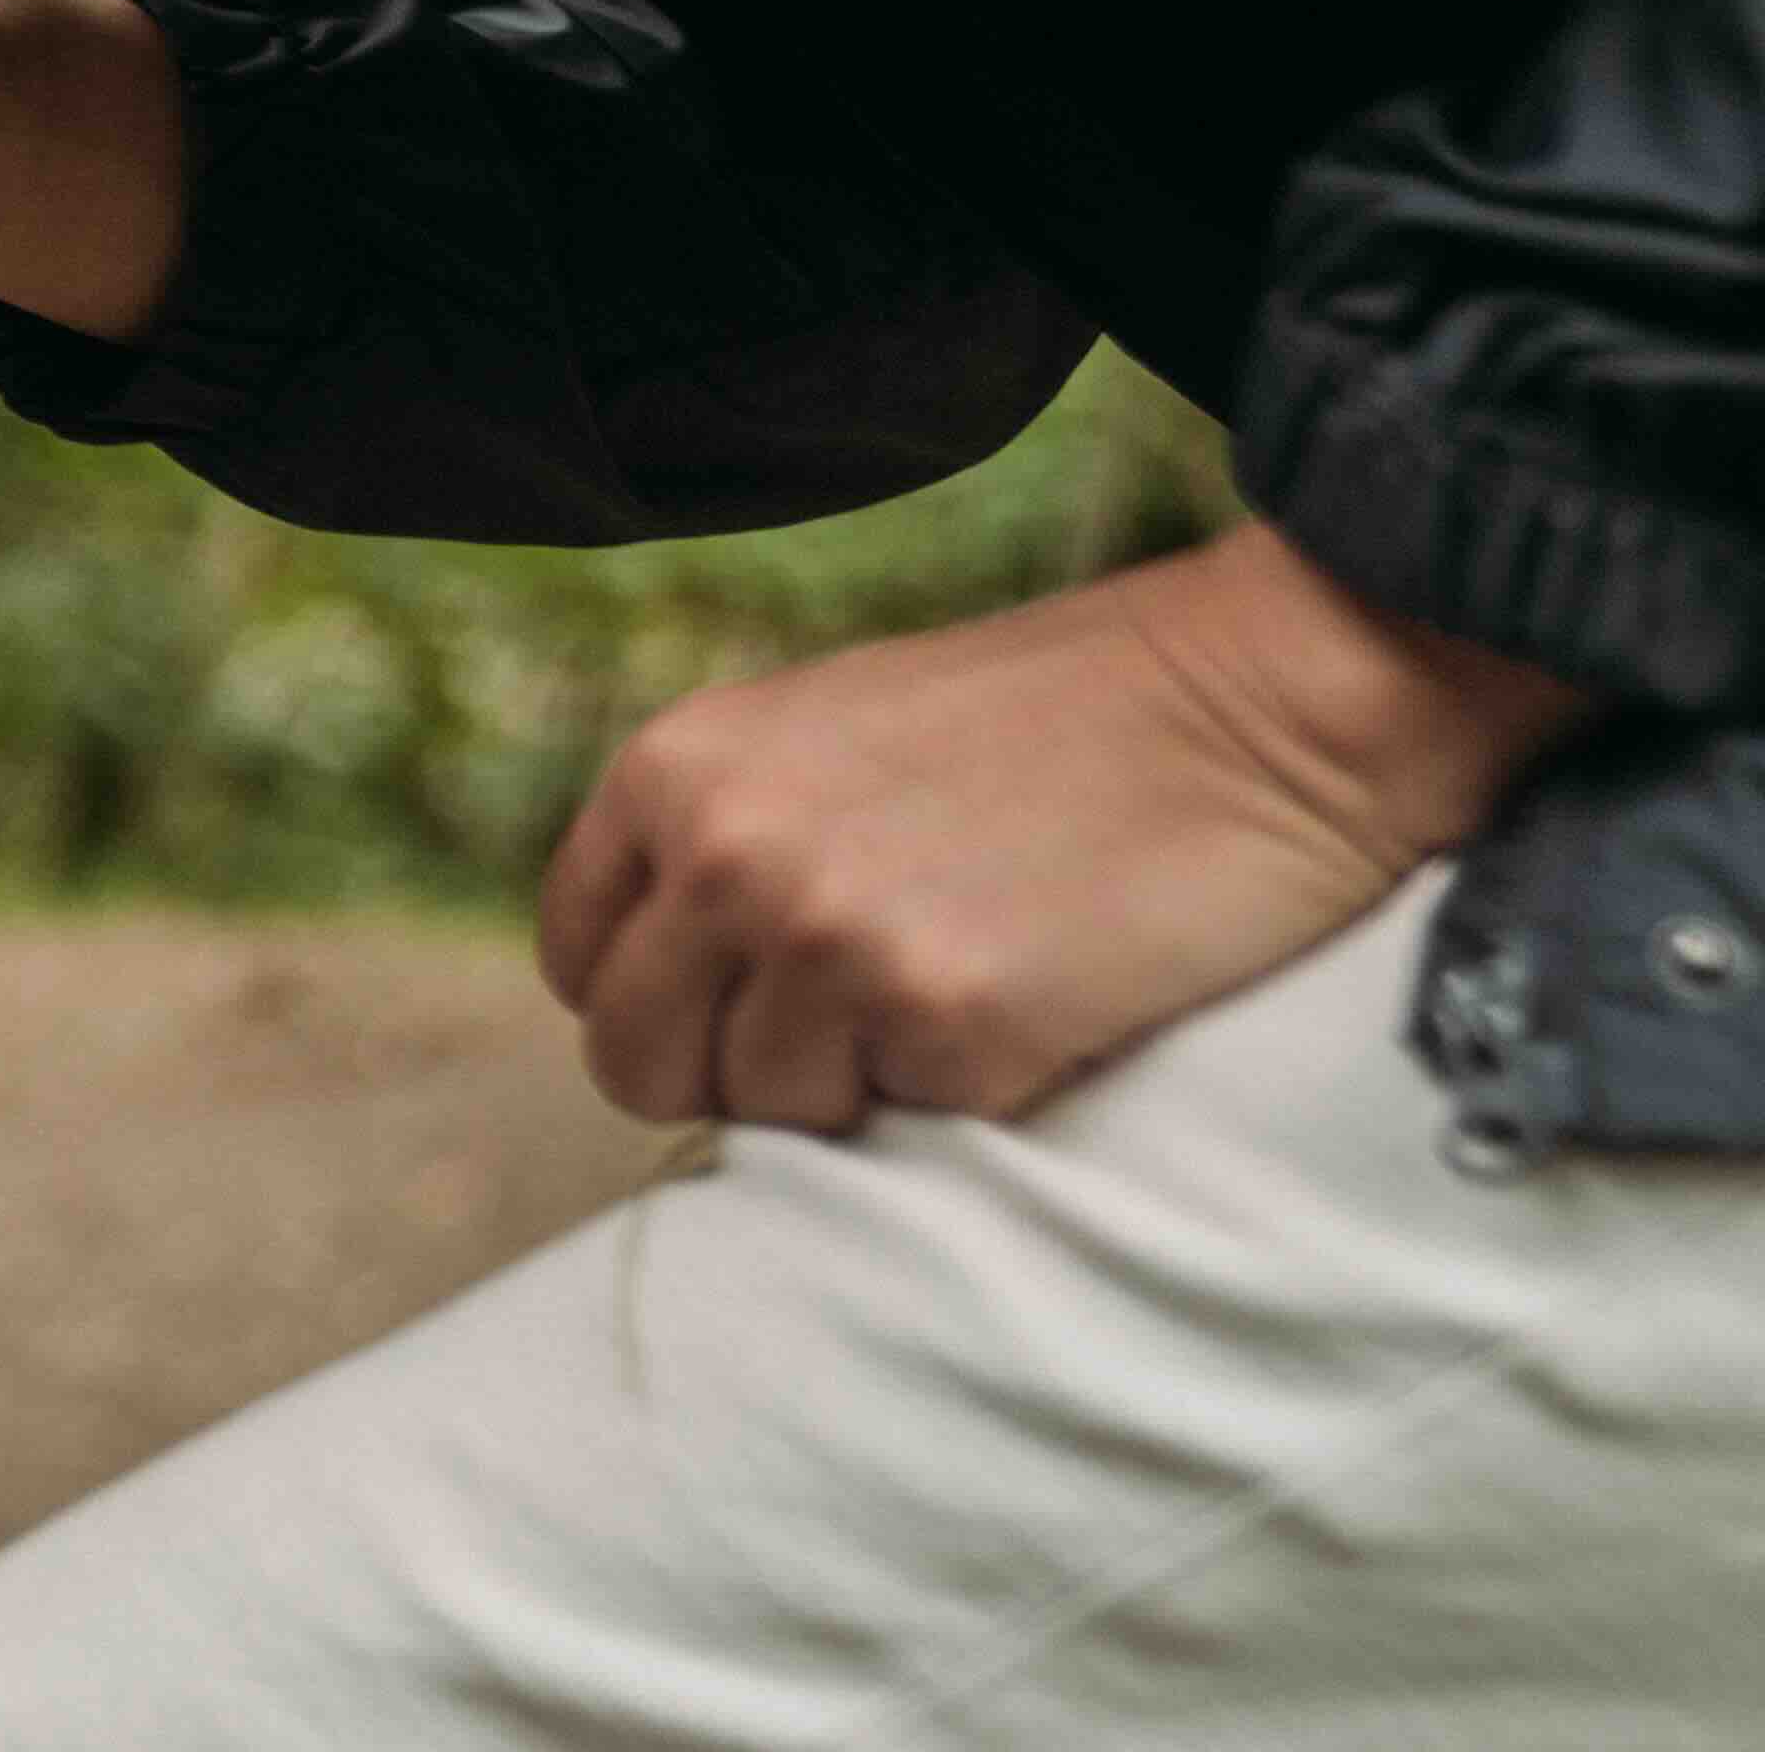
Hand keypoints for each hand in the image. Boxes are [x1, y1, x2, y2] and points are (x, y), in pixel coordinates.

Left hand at [533, 518, 1583, 1132]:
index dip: (655, 1004)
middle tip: (850, 1036)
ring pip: (772, 1115)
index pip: (576, 961)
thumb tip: (665, 976)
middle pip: (637, 1063)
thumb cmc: (1048, 722)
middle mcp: (720, 857)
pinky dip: (976, 1086)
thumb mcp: (820, 738)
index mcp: (670, 774)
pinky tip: (1042, 994)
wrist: (1252, 704)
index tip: (736, 1008)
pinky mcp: (949, 1023)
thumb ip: (722, 837)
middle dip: (730, 1075)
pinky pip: (914, 1124)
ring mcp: (826, 943)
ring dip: (862, 1087)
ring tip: (968, 981)